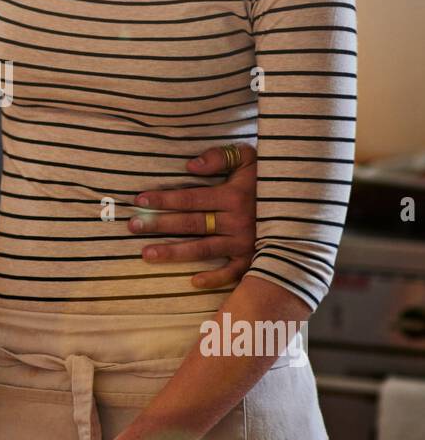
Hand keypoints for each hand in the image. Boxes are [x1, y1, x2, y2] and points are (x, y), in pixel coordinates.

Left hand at [130, 144, 256, 288]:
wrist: (307, 205)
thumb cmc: (270, 178)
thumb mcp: (250, 158)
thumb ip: (220, 157)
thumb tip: (190, 166)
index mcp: (234, 195)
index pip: (191, 198)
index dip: (164, 198)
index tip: (139, 199)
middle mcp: (238, 221)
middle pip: (191, 224)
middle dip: (159, 225)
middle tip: (131, 227)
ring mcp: (246, 243)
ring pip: (203, 249)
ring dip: (174, 253)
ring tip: (146, 254)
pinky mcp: (255, 260)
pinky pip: (233, 273)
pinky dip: (214, 279)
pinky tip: (192, 282)